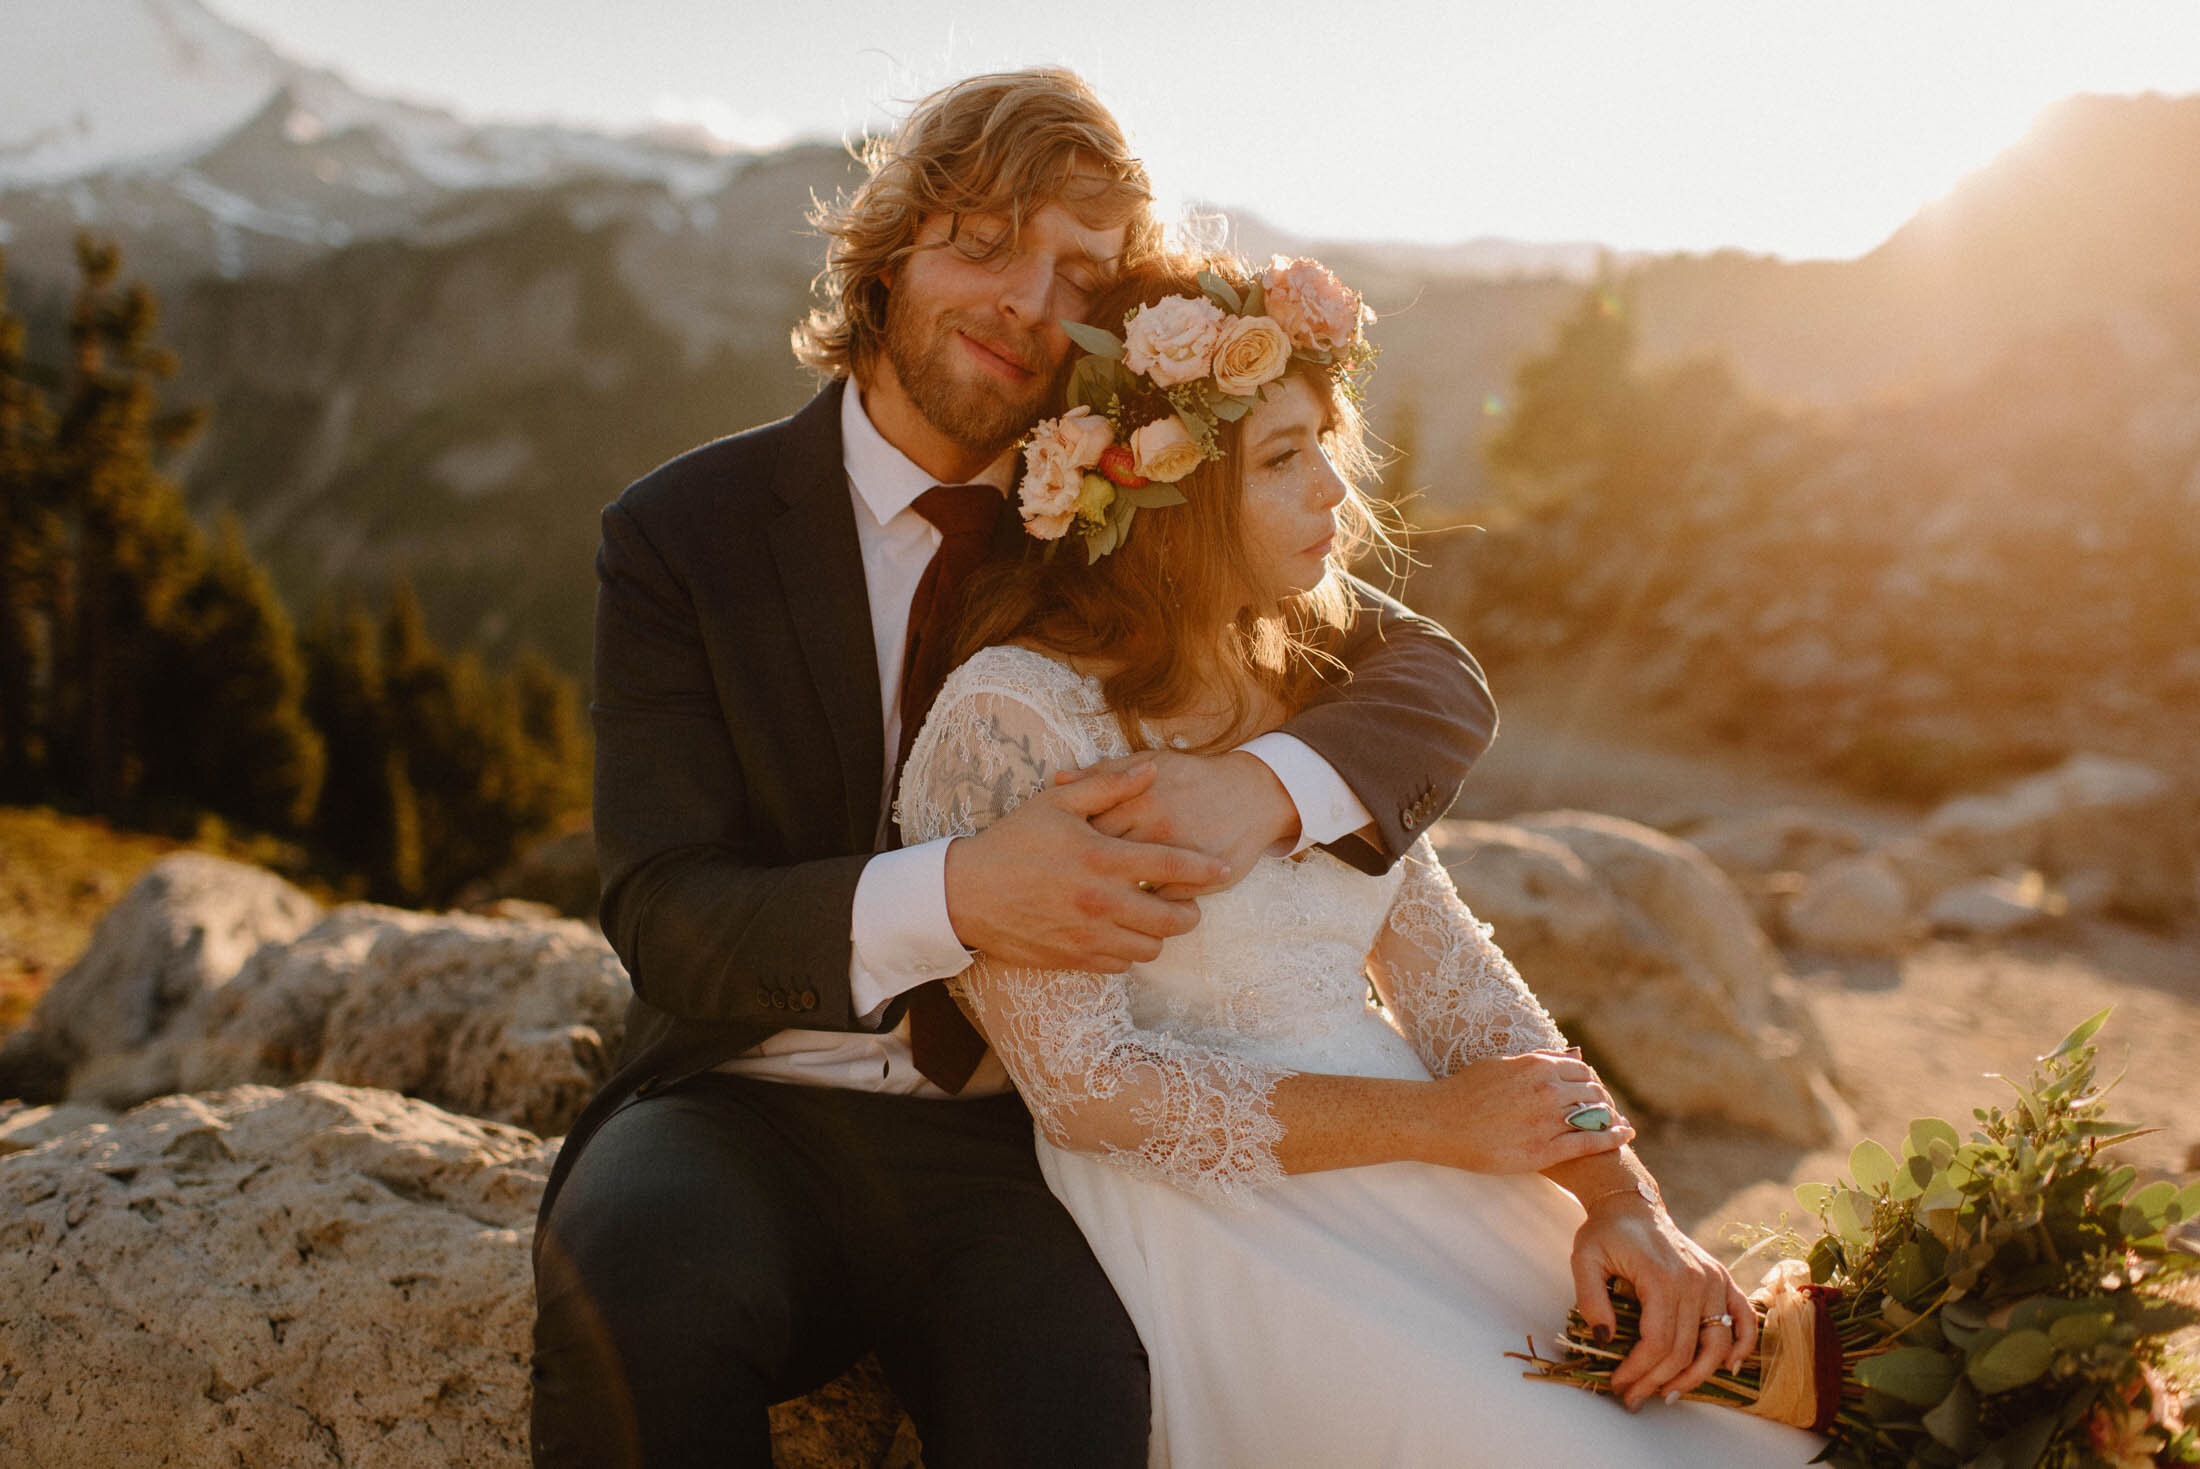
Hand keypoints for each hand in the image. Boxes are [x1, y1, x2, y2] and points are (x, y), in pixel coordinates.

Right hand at [944, 759, 1230, 971]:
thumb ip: (1109, 785)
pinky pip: (1122, 964)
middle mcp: (1100, 901)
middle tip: (1187, 900)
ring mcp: (1088, 934)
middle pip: (1172, 918)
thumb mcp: (1057, 804)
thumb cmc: (1012, 842)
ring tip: (1152, 916)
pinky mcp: (1074, 958)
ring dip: (1159, 933)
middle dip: (1190, 910)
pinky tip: (1121, 932)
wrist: (965, 895)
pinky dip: (1129, 951)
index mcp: (1101, 857)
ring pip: (1151, 947)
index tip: (1224, 868)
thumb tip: (1152, 771)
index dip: (1205, 868)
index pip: (1171, 864)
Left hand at [1065, 750, 1297, 897]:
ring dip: (1110, 895)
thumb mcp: (1150, 763)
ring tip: (1094, 897)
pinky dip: (1141, 908)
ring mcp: (1178, 859)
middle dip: (1083, 872)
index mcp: (1139, 800)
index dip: (1068, 842)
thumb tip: (1058, 778)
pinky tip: (1128, 907)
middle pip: (1103, 861)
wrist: (1252, 795)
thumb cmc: (1193, 779)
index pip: (1087, 827)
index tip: (1060, 849)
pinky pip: (1157, 905)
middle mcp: (1157, 829)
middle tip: (1069, 879)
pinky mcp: (1197, 883)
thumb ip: (1105, 773)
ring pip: (1129, 888)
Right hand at [1416, 1052, 1633, 1172]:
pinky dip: (1612, 1138)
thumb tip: (1572, 1055)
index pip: (1583, 1072)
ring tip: (1618, 1125)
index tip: (1595, 1094)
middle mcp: (1547, 1089)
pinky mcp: (1544, 1149)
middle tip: (1608, 1113)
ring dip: (1611, 1119)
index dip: (1593, 1084)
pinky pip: (1589, 1142)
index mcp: (1537, 1065)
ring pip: (1596, 1116)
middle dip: (1605, 1102)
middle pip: (1594, 1093)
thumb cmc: (1464, 1091)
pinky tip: (1624, 1136)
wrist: (1438, 1121)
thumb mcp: (1502, 1064)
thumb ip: (1538, 1060)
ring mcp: (1547, 1119)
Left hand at [1570, 1196, 1758, 1410]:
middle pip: (1684, 1350)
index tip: (1619, 1385)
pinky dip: (1743, 1345)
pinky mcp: (1722, 1278)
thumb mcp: (1584, 1259)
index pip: (1657, 1342)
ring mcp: (1713, 1279)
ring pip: (1717, 1343)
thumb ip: (1589, 1298)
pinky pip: (1744, 1317)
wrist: (1633, 1206)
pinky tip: (1728, 1367)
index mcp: (1661, 1277)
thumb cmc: (1606, 1233)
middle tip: (1635, 1398)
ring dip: (1696, 1376)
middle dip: (1657, 1381)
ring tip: (1670, 1393)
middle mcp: (1695, 1280)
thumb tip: (1604, 1339)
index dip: (1638, 1371)